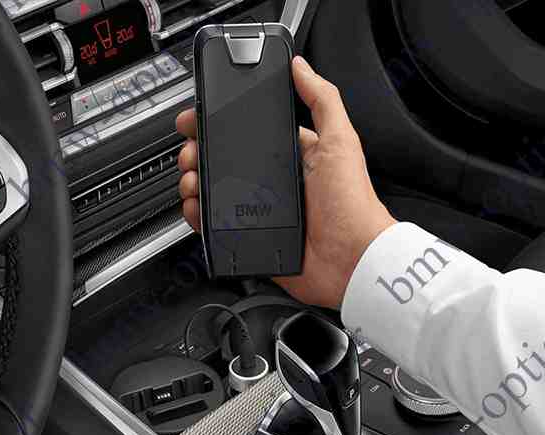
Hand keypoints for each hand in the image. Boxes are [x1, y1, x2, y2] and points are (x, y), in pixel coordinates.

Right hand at [176, 56, 395, 308]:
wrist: (351, 257)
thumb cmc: (352, 203)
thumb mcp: (340, 140)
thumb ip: (323, 99)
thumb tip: (301, 67)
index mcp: (290, 157)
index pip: (245, 134)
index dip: (218, 126)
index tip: (198, 120)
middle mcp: (271, 182)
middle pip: (220, 162)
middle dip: (198, 153)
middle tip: (192, 154)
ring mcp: (257, 210)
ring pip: (212, 191)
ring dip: (194, 182)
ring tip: (193, 180)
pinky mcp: (249, 236)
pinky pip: (213, 224)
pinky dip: (198, 215)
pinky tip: (196, 207)